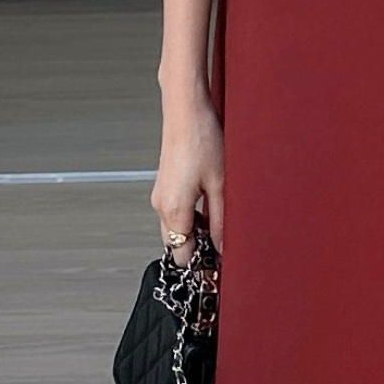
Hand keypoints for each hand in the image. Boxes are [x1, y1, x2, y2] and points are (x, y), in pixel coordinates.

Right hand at [153, 97, 225, 255]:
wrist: (185, 111)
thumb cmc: (203, 140)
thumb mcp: (221, 186)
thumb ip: (222, 222)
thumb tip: (223, 248)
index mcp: (174, 211)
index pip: (182, 256)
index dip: (200, 266)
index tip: (218, 271)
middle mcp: (161, 207)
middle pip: (176, 245)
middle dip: (198, 252)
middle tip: (222, 253)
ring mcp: (160, 196)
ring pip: (176, 230)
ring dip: (196, 235)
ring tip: (220, 229)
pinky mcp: (164, 187)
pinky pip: (175, 214)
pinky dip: (191, 220)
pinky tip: (210, 210)